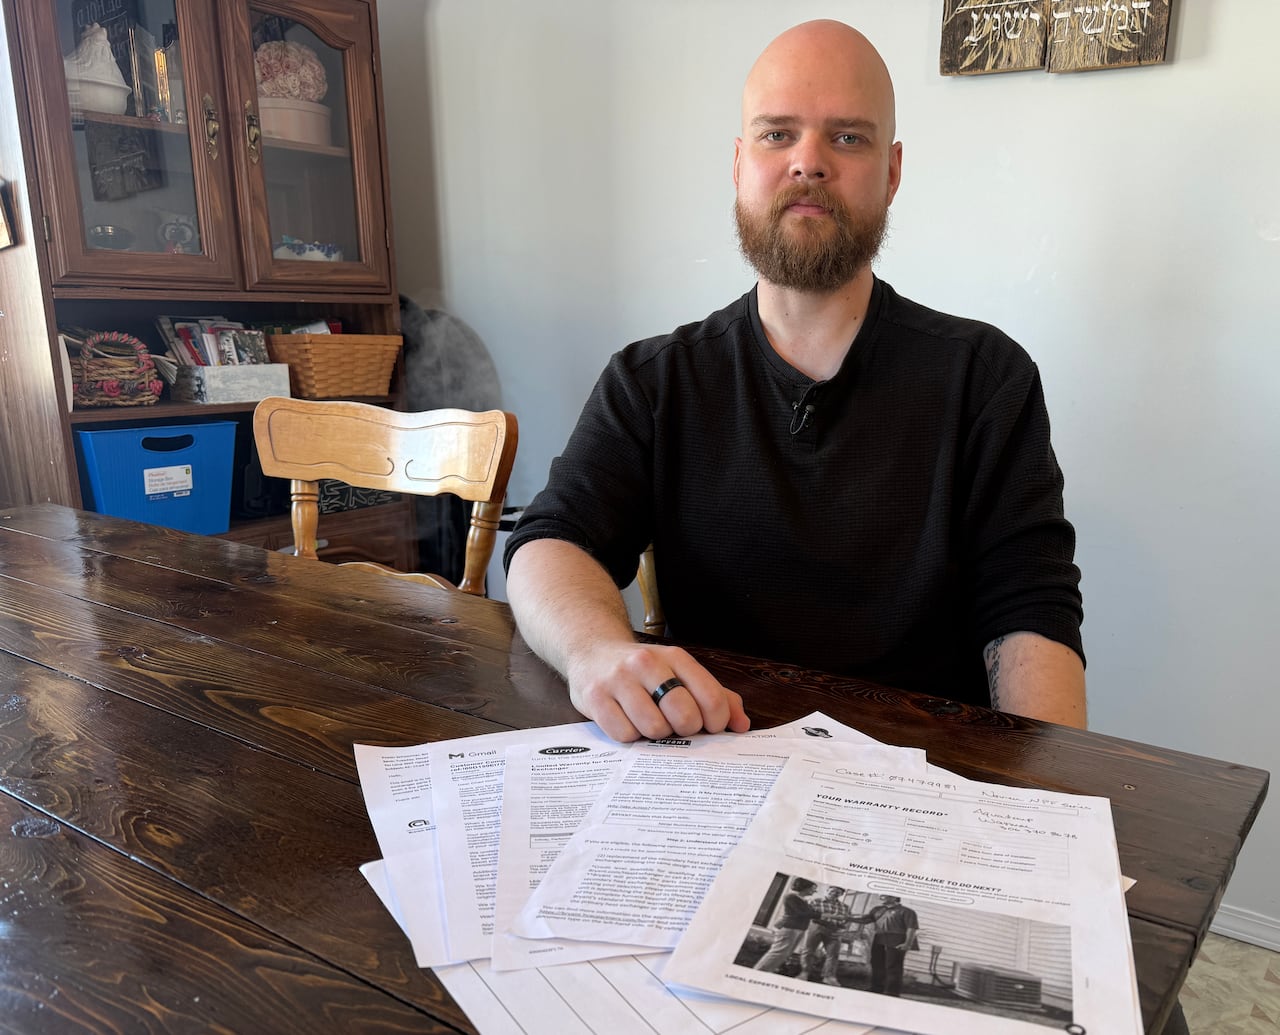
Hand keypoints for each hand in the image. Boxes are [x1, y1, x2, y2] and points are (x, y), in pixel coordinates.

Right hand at [567, 640, 750, 742]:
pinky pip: (624, 735)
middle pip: (684, 715)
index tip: (709, 727)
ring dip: (655, 735)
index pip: (711, 698)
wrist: (592, 651)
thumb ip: (716, 696)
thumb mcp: (680, 673)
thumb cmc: (644, 672)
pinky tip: (628, 723)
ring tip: (650, 723)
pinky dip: (630, 737)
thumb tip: (742, 725)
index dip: (716, 722)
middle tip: (676, 726)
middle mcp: (647, 663)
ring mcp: (619, 679)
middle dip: (685, 730)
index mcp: (675, 657)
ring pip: (653, 728)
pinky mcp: (595, 697)